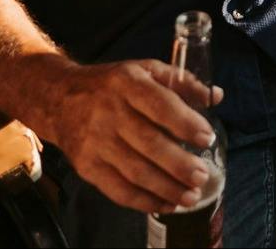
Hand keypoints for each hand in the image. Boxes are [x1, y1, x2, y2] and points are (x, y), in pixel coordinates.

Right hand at [37, 59, 224, 213]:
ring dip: (166, 188)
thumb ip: (182, 82)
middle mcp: (109, 112)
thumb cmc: (111, 84)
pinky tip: (166, 204)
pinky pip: (117, 189)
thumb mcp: (145, 70)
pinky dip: (144, 201)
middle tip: (203, 176)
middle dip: (180, 165)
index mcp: (127, 83)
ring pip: (135, 171)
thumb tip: (216, 96)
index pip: (160, 105)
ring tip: (191, 196)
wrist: (59, 98)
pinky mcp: (86, 166)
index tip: (207, 138)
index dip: (185, 124)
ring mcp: (95, 142)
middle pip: (149, 144)